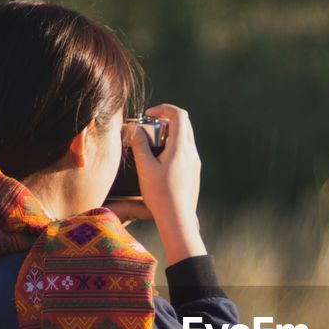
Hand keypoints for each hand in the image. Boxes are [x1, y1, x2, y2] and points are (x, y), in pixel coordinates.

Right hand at [112, 104, 206, 264]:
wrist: (178, 219)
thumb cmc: (160, 195)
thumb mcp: (145, 168)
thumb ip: (139, 144)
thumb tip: (133, 127)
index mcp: (181, 148)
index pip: (179, 115)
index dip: (163, 109)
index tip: (148, 115)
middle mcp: (192, 153)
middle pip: (183, 124)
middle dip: (165, 120)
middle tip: (149, 129)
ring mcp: (195, 163)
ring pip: (185, 138)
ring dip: (169, 134)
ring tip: (152, 146)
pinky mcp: (194, 173)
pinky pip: (185, 151)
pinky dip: (173, 147)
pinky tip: (159, 161)